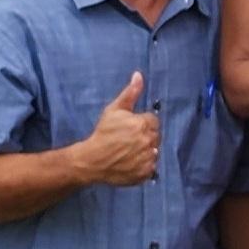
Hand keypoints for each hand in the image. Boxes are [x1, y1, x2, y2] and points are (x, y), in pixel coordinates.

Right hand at [80, 71, 160, 185]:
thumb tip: (139, 75)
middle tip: (129, 140)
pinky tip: (131, 162)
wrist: (92, 160)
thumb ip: (130, 93)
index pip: (153, 121)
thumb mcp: (114, 110)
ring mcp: (148, 158)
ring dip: (146, 150)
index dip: (142, 123)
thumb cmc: (103, 133)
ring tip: (129, 151)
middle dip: (146, 136)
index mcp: (143, 124)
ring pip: (154, 151)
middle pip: (156, 136)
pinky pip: (151, 167)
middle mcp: (148, 141)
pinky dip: (144, 164)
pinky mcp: (145, 173)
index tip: (131, 128)